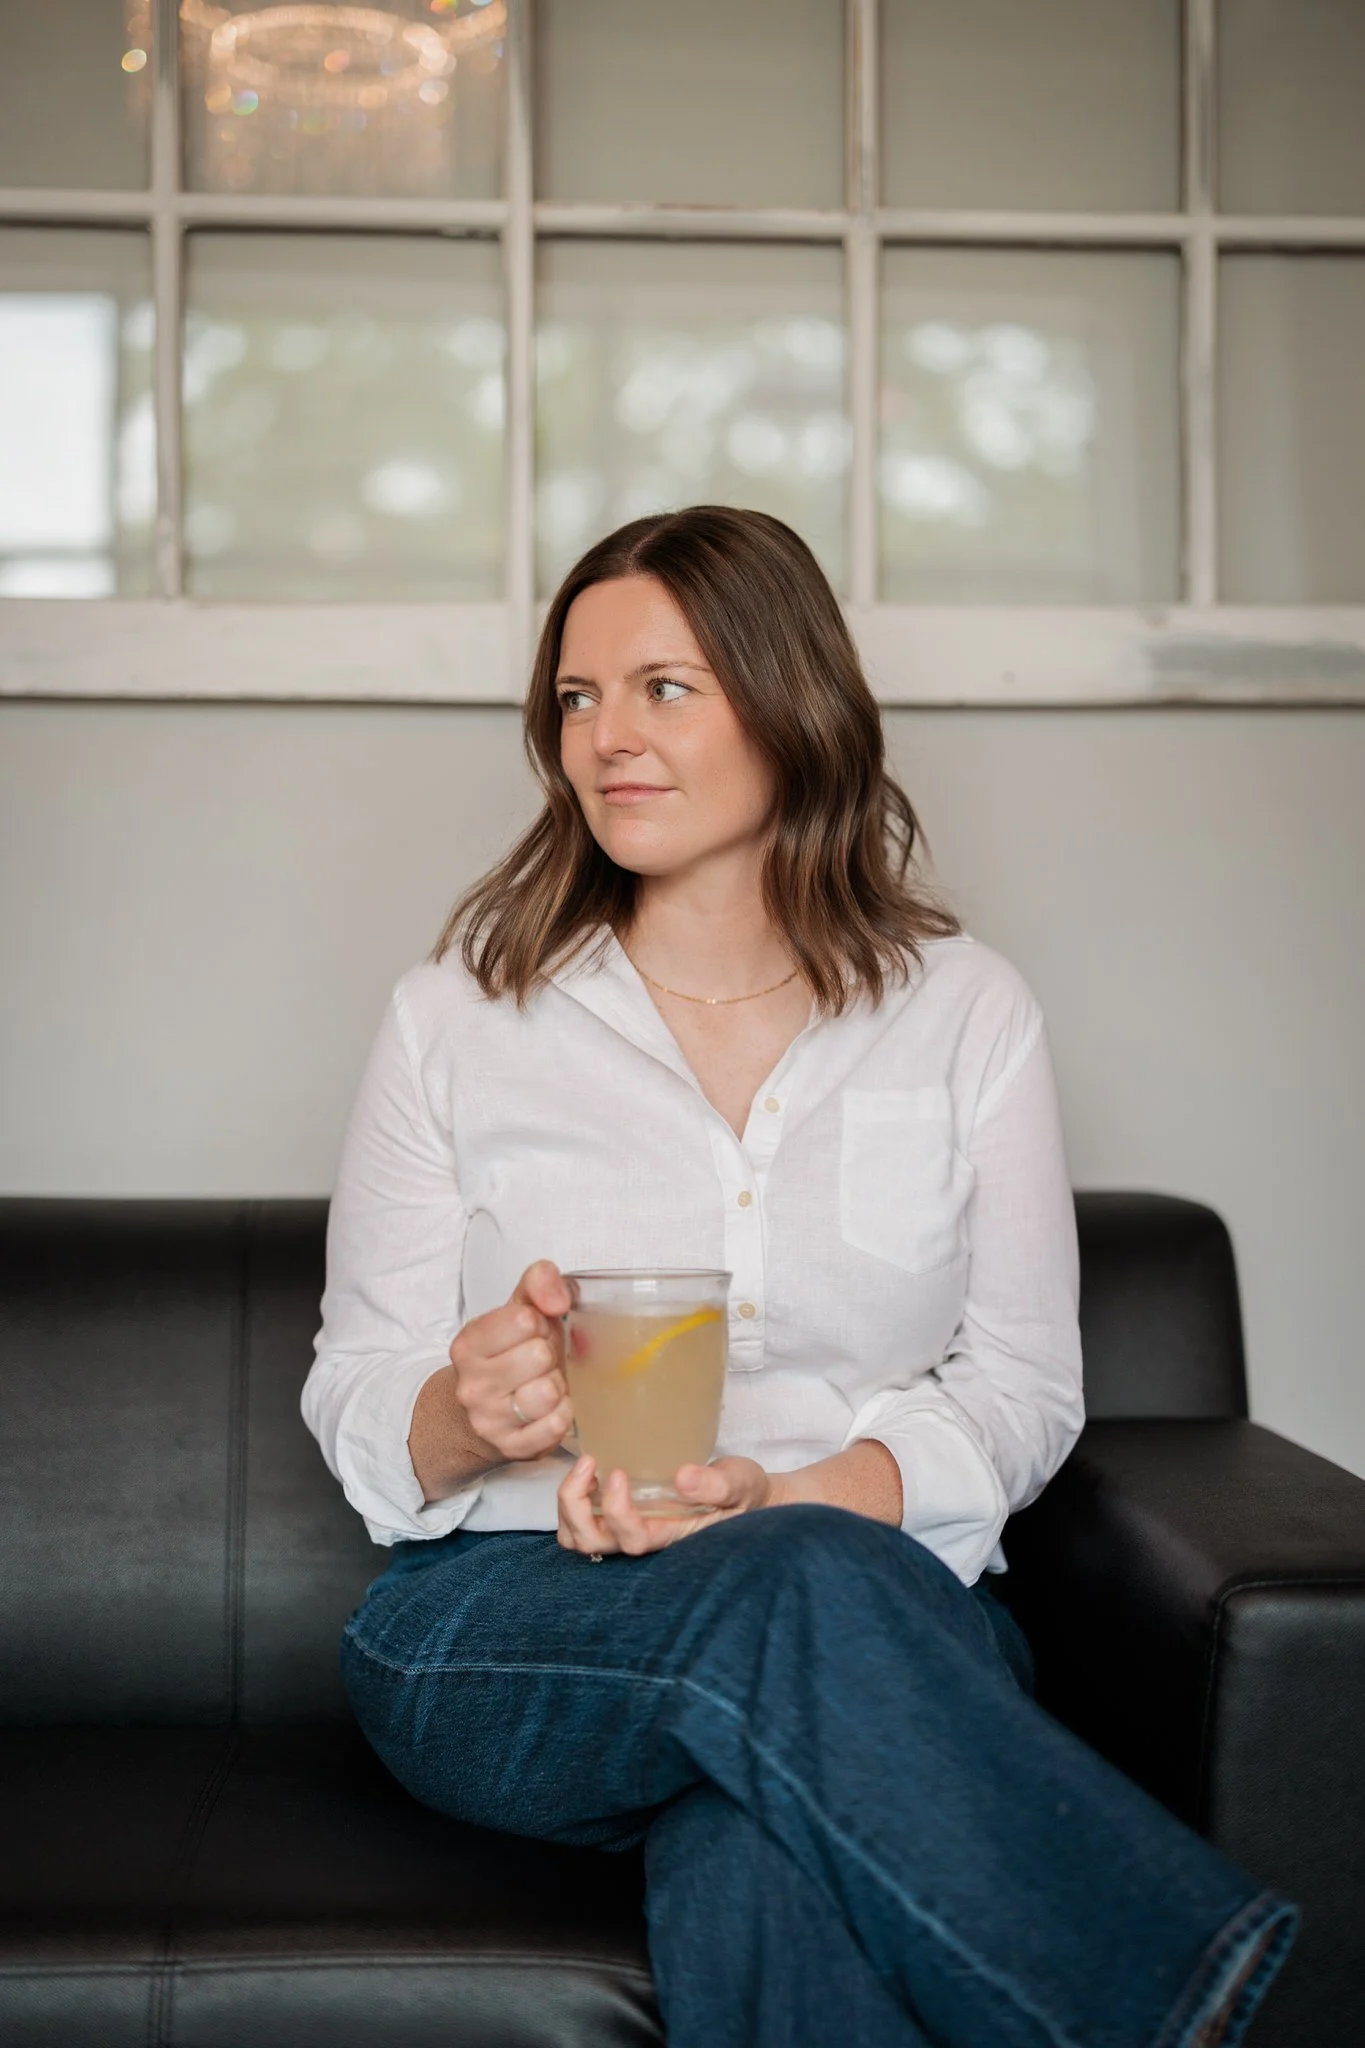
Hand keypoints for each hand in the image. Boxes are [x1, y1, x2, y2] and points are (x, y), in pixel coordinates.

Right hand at [447, 1260, 573, 1463]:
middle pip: (540, 1355)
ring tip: (543, 1384)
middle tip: (538, 1363)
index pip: (524, 1319)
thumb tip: (557, 1298)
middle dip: (548, 1356)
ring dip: (556, 1385)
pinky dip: (563, 1413)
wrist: (480, 1413)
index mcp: (468, 1345)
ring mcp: (490, 1421)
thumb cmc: (508, 1357)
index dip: (538, 1323)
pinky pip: (556, 1425)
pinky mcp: (512, 1447)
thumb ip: (538, 1284)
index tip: (530, 1334)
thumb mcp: (516, 1311)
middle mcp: (472, 1385)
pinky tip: (551, 1408)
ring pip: (548, 1391)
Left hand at [557, 1453, 775, 1556]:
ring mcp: (629, 1530)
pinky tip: (589, 1472)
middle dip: (577, 1506)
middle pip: (591, 1543)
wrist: (746, 1497)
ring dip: (569, 1505)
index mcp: (672, 1536)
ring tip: (585, 1466)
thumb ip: (717, 1485)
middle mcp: (645, 1538)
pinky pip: (582, 1522)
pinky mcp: (621, 1517)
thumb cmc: (744, 1494)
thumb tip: (683, 1478)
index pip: (633, 1539)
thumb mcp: (740, 1483)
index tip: (619, 1473)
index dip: (616, 1511)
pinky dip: (574, 1501)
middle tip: (589, 1463)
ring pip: (579, 1538)